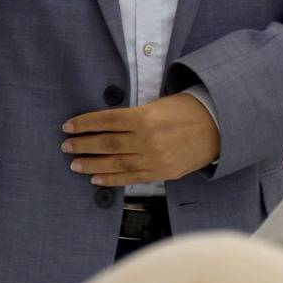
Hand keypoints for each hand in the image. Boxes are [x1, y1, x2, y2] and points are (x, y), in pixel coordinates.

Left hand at [61, 93, 219, 184]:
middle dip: (82, 145)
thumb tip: (106, 124)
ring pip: (115, 163)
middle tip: (66, 146)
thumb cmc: (187, 110)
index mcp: (145, 117)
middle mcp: (148, 139)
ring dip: (92, 164)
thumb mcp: (158, 104)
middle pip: (107, 143)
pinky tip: (96, 179)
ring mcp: (155, 158)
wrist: (217, 127)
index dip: (84, 124)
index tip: (68, 126)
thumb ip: (134, 116)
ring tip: (74, 164)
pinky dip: (112, 179)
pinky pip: (131, 178)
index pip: (106, 121)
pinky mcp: (162, 172)